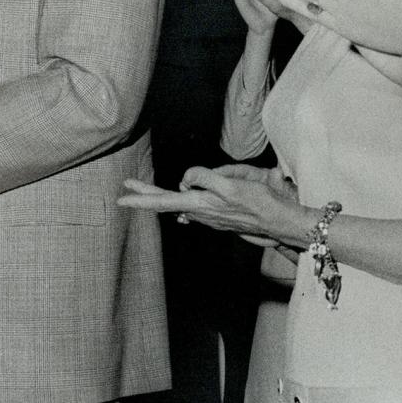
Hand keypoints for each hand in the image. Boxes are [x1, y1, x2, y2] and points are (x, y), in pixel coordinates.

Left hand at [119, 164, 305, 243]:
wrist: (278, 223)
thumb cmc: (258, 203)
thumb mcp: (231, 186)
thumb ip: (205, 179)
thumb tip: (185, 180)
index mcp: (200, 204)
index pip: (164, 201)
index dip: (142, 198)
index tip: (123, 195)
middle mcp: (200, 213)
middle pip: (166, 202)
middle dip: (144, 196)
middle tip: (124, 189)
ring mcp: (208, 217)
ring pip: (178, 204)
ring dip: (160, 196)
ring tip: (141, 191)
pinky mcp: (217, 216)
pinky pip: (193, 206)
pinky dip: (180, 200)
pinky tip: (178, 200)